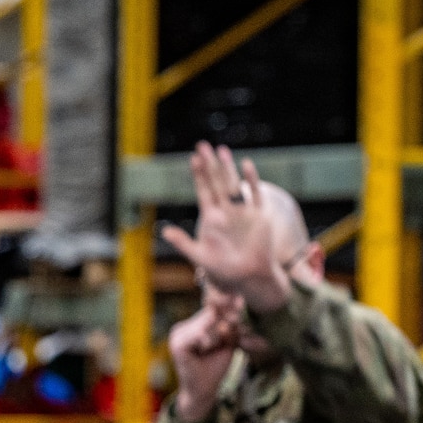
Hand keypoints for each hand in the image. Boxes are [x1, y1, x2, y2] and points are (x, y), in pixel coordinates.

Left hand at [160, 143, 289, 312]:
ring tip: (222, 150)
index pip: (203, 191)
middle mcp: (226, 211)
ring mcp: (242, 212)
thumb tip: (163, 231)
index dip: (198, 175)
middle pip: (216, 183)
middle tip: (203, 145)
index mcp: (211, 218)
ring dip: (228, 168)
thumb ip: (183, 243)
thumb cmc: (224, 271)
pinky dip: (251, 180)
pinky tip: (246, 165)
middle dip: (210, 165)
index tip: (193, 158)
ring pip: (234, 184)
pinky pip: (255, 194)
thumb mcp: (200, 257)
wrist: (250, 277)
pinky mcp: (259, 215)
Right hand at [168, 288, 240, 421]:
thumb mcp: (226, 343)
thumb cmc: (214, 369)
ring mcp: (177, 335)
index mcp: (190, 326)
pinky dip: (210, 341)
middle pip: (210, 313)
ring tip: (213, 348)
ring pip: (207, 322)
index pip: (211, 309)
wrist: (202, 392)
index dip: (227, 312)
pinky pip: (202, 333)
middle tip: (227, 339)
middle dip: (225, 324)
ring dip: (218, 334)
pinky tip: (207, 350)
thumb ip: (229, 326)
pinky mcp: (178, 344)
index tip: (238, 313)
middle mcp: (180, 328)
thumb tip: (239, 301)